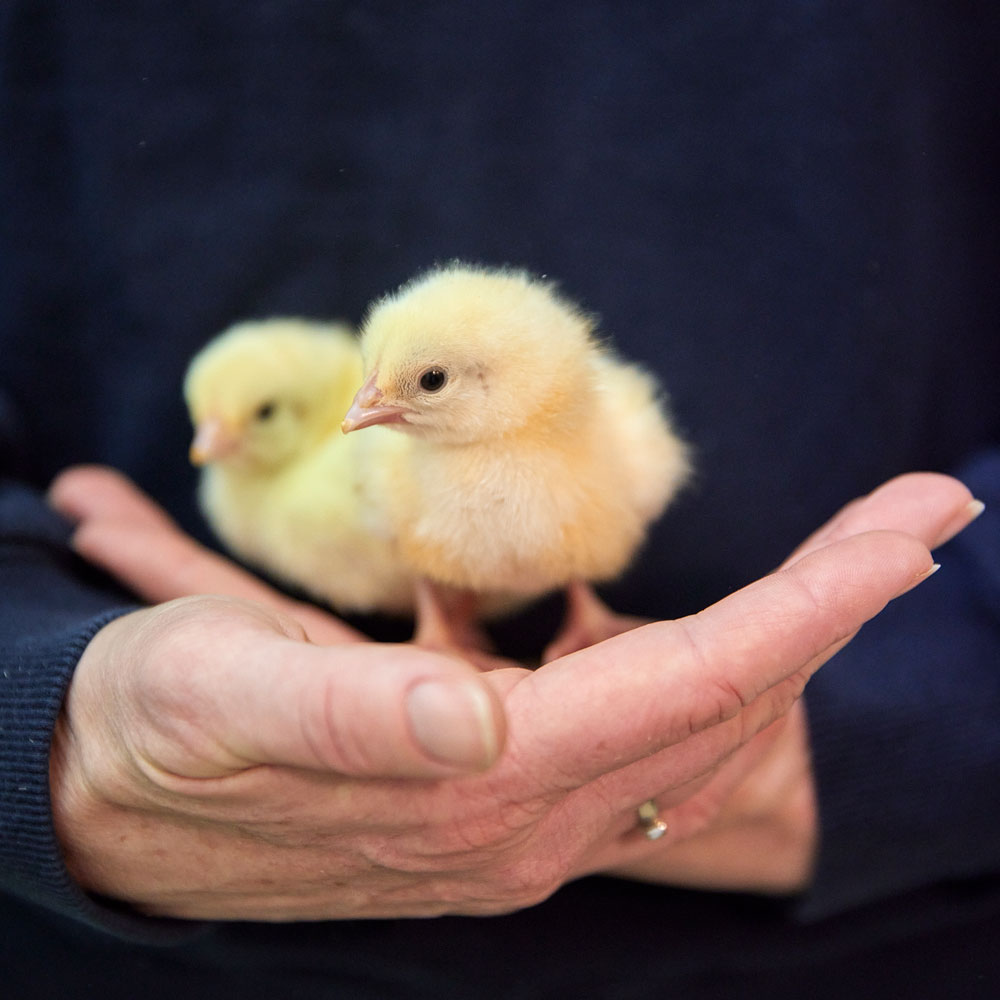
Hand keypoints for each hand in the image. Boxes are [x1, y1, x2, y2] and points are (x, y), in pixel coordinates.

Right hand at [46, 466, 954, 919]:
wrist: (106, 803)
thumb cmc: (155, 732)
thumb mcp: (217, 690)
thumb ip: (349, 713)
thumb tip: (477, 716)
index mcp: (471, 791)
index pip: (690, 684)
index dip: (813, 605)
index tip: (913, 529)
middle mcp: (519, 821)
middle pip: (725, 699)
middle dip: (836, 602)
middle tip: (924, 511)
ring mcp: (515, 820)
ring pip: (702, 721)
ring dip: (790, 633)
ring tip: (859, 551)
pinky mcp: (493, 800)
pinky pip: (646, 732)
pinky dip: (715, 665)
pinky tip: (742, 625)